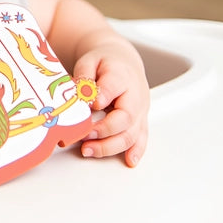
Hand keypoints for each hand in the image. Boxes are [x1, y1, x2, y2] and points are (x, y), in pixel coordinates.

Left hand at [73, 38, 149, 166]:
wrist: (122, 61)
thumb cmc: (104, 63)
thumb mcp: (89, 61)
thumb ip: (84, 76)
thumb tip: (81, 94)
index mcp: (121, 76)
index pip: (114, 86)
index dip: (103, 96)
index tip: (91, 105)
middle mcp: (135, 95)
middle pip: (125, 118)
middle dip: (104, 130)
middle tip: (83, 136)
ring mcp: (140, 110)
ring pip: (132, 133)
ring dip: (111, 146)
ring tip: (88, 150)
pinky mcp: (141, 121)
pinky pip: (141, 138)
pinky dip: (136, 151)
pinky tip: (129, 161)